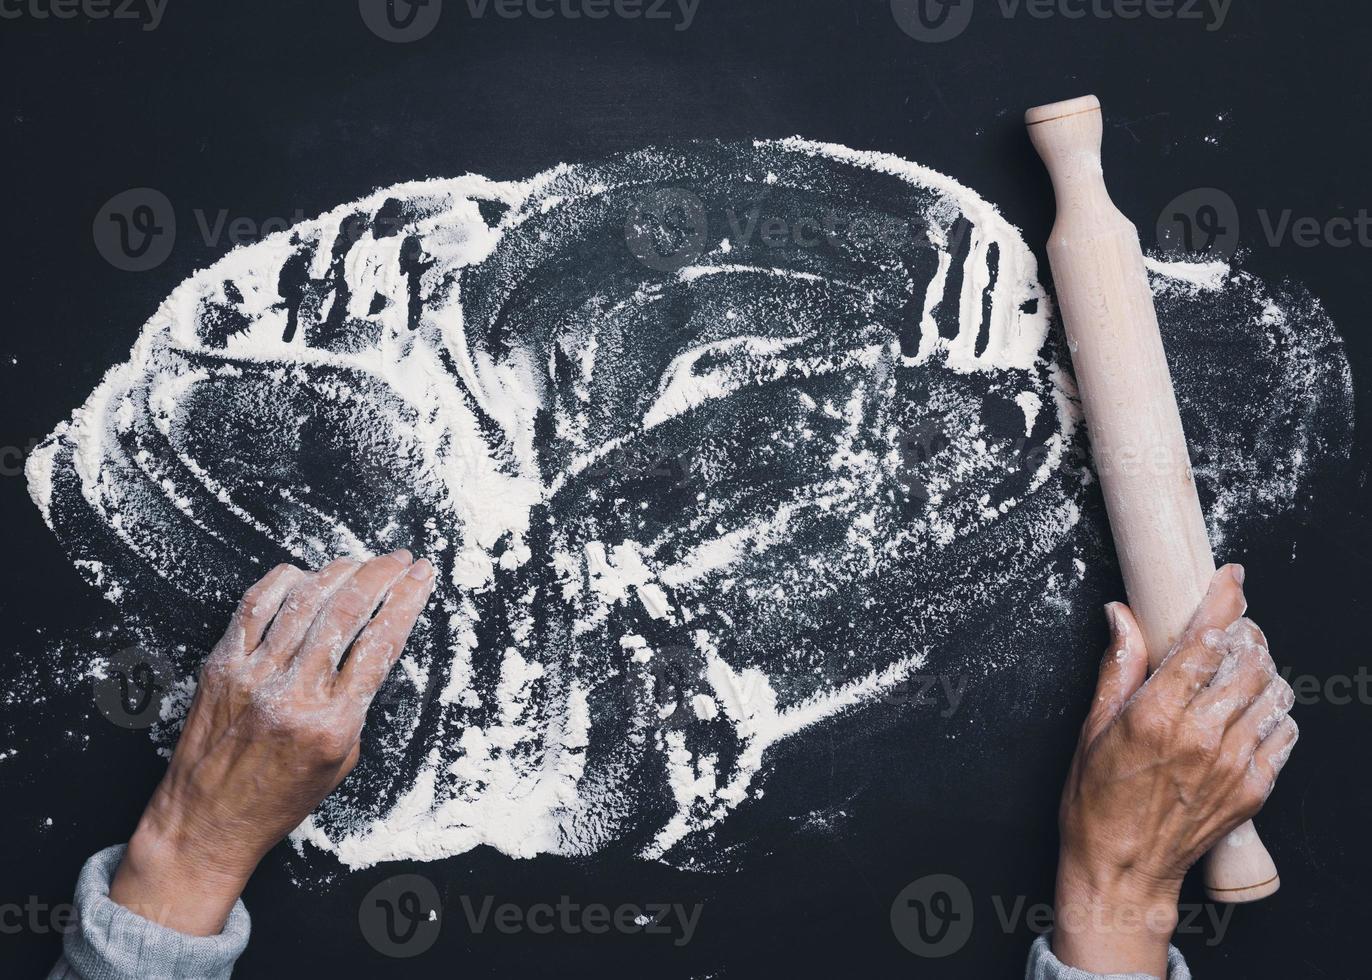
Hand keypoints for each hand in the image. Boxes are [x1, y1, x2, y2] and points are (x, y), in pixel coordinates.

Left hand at [109, 551, 435, 934]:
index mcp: (332, 723)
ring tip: (361, 563)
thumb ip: (355, 704)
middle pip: (346, 612)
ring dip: (340, 571)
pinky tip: (305, 574)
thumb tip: (368, 648)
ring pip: (304, 601)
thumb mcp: (341, 762)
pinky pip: (254, 606)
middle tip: (401, 560)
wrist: (205, 824)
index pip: (380, 644)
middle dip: (381, 575)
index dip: (407, 601)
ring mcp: (253, 676)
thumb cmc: (277, 801)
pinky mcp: (221, 666)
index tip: (422, 578)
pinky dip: (285, 581)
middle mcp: (293, 694)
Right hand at [1052, 565, 1297, 975]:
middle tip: (1231, 628)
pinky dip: (1276, 712)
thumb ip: (1117, 667)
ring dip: (1263, 670)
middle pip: (1249, 658)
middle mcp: (1201, 735)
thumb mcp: (1092, 728)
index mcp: (1156, 714)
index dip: (1224, 599)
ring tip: (1242, 669)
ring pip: (1274, 692)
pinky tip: (1253, 712)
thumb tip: (1120, 616)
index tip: (1231, 577)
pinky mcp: (1253, 789)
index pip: (1206, 639)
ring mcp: (1233, 764)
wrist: (1122, 870)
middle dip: (1245, 632)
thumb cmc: (1097, 802)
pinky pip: (1285, 734)